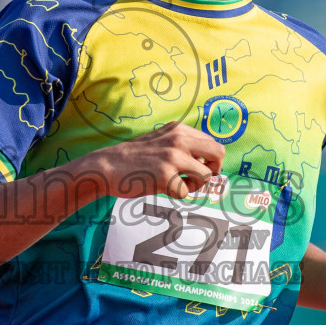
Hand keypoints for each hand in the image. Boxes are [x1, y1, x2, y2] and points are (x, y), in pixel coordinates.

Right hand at [82, 122, 223, 199]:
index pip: (213, 143)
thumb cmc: (135, 158)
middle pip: (218, 154)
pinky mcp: (165, 176)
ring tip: (179, 185)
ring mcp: (172, 157)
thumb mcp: (161, 141)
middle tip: (198, 179)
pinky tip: (163, 188)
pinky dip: (177, 194)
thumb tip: (209, 163)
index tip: (198, 169)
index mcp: (179, 129)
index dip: (210, 160)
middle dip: (213, 170)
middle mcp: (178, 139)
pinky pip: (186, 192)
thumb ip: (184, 147)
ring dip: (196, 185)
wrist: (106, 166)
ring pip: (207, 175)